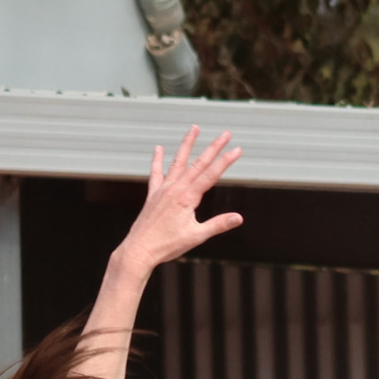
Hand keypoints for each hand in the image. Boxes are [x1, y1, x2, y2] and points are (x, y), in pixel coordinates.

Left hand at [111, 126, 243, 275]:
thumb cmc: (167, 246)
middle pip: (198, 164)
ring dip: (187, 144)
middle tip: (226, 133)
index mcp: (187, 198)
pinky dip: (157, 160)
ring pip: (178, 162)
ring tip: (194, 128)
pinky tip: (158, 148)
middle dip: (213, 147)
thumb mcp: (196, 236)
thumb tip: (239, 218)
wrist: (139, 250)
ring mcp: (163, 190)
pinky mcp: (153, 195)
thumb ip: (218, 225)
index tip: (237, 149)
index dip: (225, 161)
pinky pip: (156, 173)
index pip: (211, 175)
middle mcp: (175, 189)